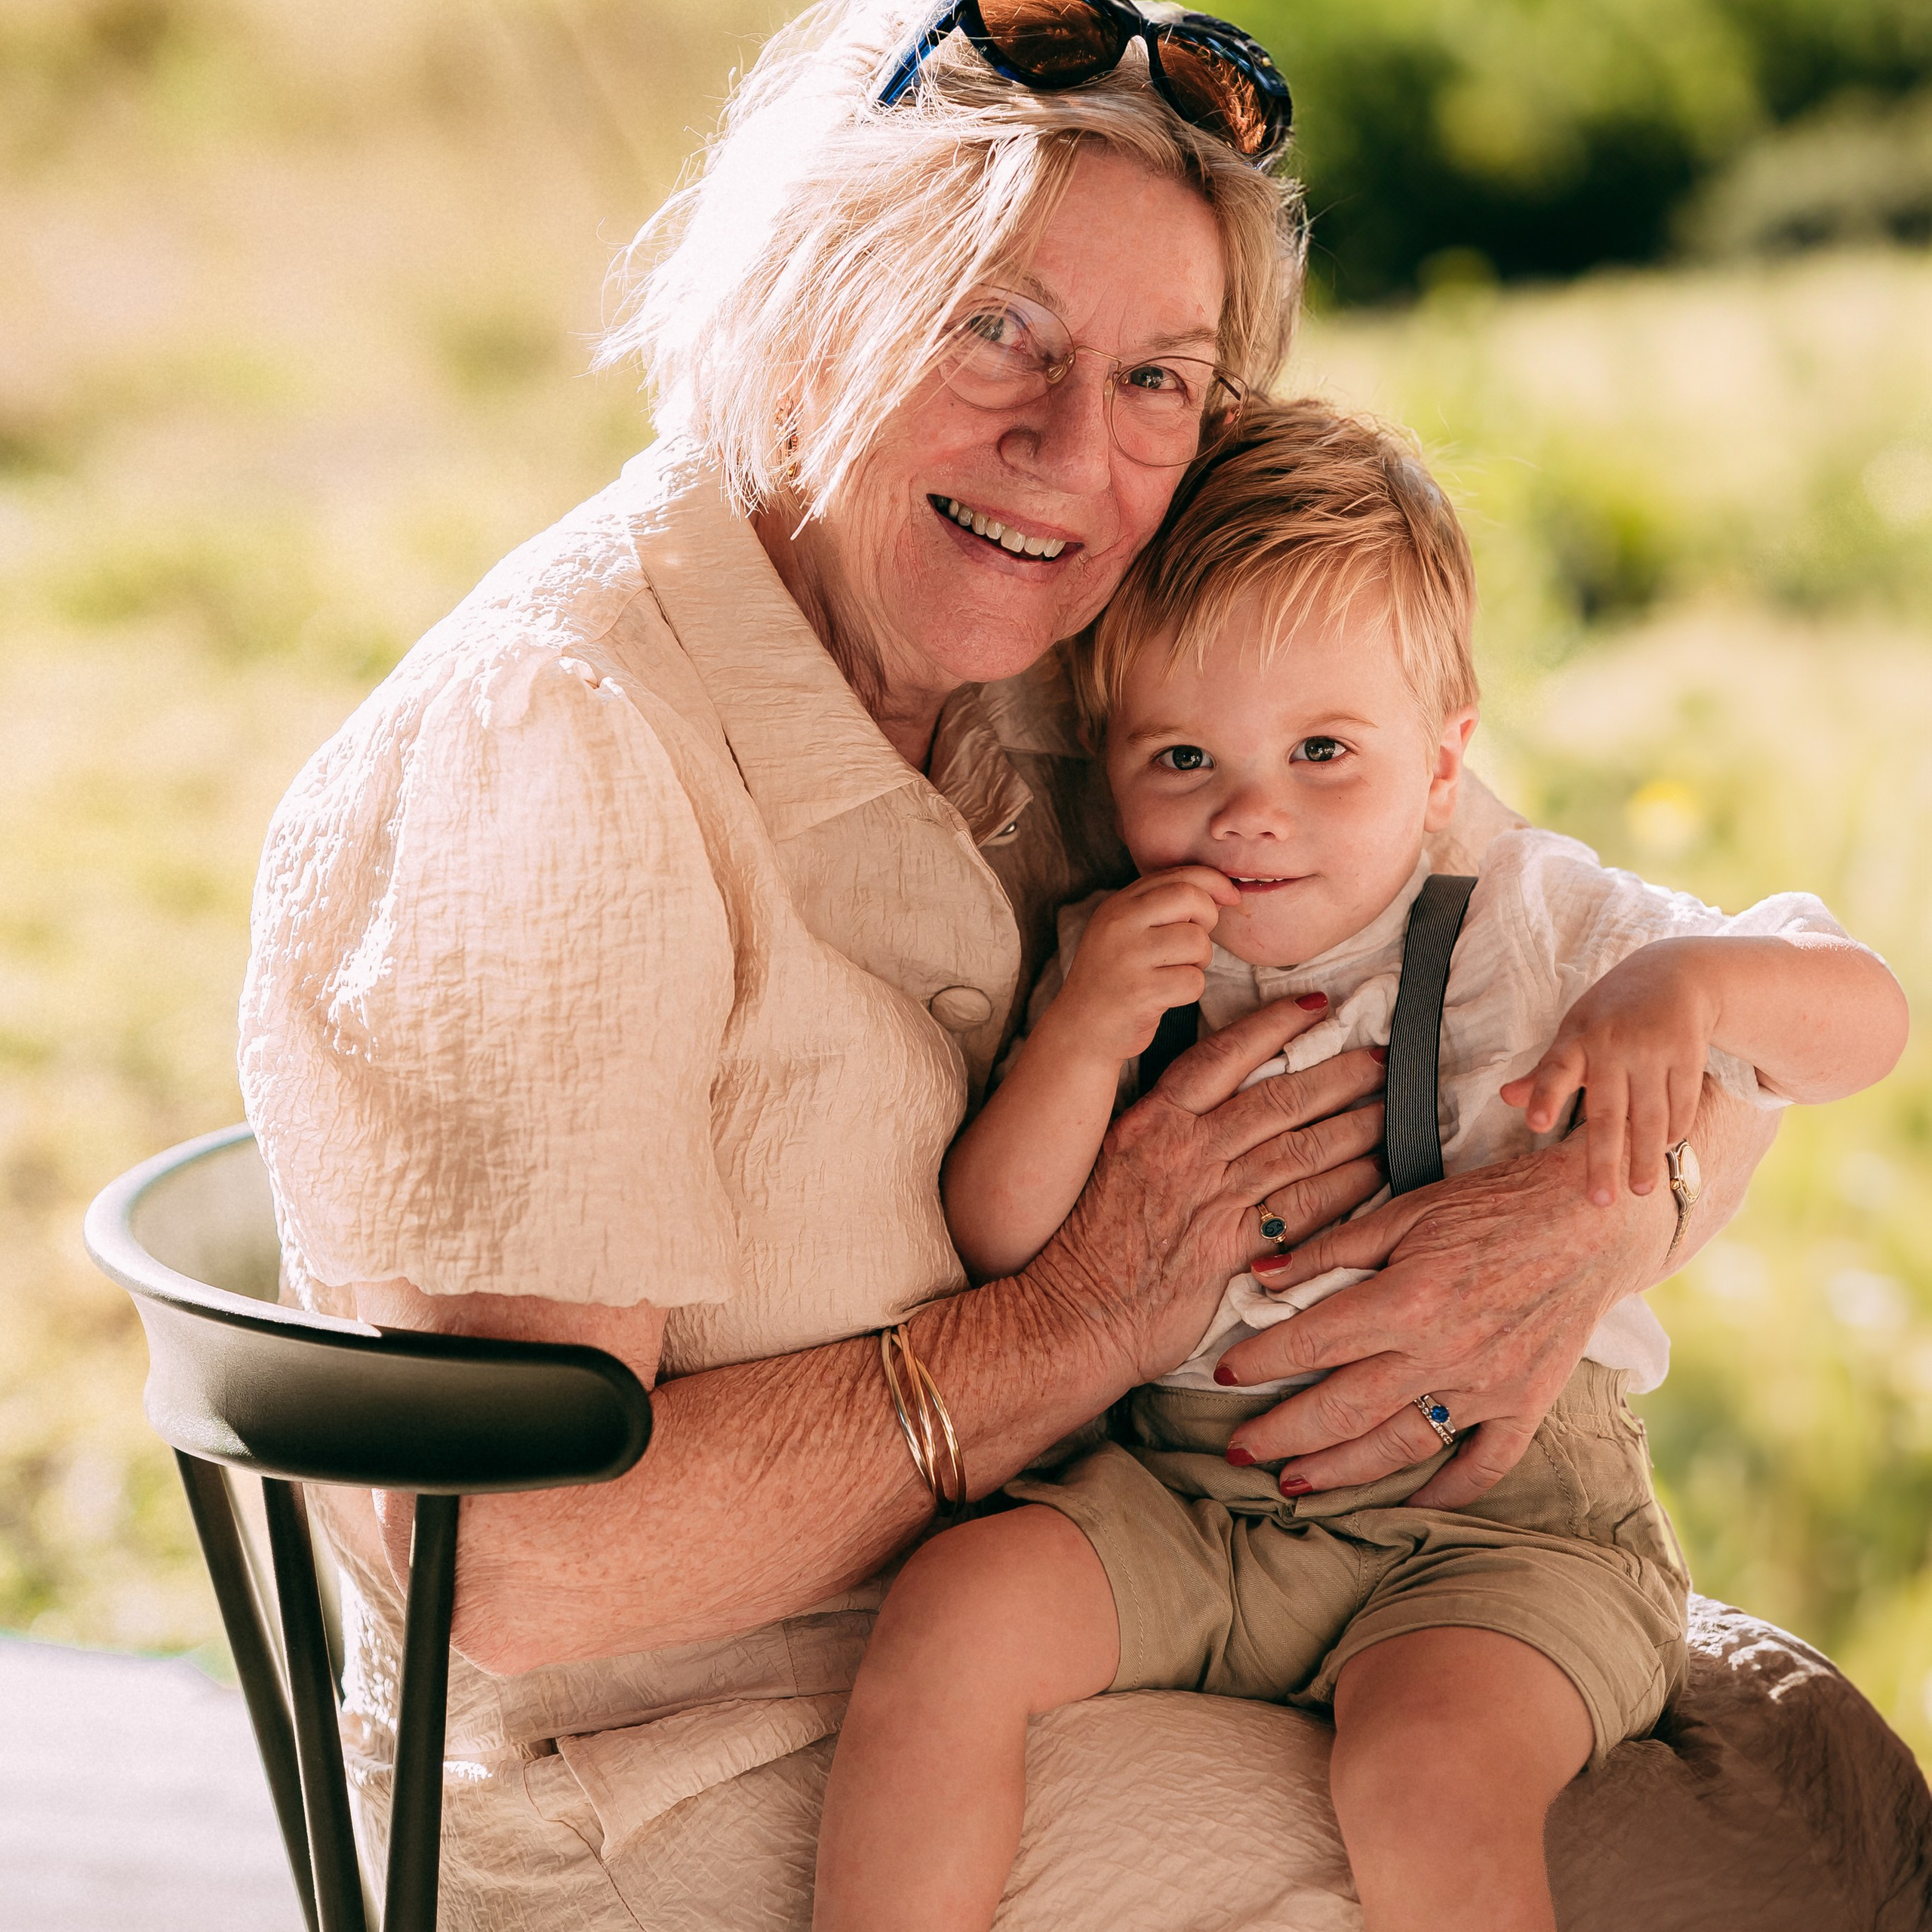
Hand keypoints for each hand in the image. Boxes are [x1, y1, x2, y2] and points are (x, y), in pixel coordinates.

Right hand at [1025, 994, 1388, 1385]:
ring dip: (1355, 1125)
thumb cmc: (1087, 1242)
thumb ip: (1164, 1132)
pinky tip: (1374, 1174)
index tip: (1314, 1007)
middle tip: (1382, 1059)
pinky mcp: (1231, 1248)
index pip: (1222, 1057)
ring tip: (1393, 1110)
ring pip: (1299, 1147)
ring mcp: (1210, 1198)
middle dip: (1337, 1073)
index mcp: (1152, 1122)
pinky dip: (1345, 1187)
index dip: (1273, 1027)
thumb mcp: (1117, 1163)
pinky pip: (1302, 1208)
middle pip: (1278, 1098)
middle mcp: (1185, 1151)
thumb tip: (1211, 1108)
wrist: (1071, 1314)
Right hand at [1041, 867, 1237, 1067]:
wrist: (1080, 1028)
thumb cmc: (1115, 979)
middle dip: (1209, 918)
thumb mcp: (1125, 932)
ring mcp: (1128, 957)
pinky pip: (1193, 980)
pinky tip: (1167, 995)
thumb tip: (1221, 891)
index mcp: (1118, 905)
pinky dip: (1189, 990)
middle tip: (1196, 942)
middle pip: (1190, 898)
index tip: (1230, 897)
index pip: (1177, 875)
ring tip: (1176, 972)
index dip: (1213, 882)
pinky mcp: (1140, 991)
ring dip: (1199, 961)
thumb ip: (1161, 907)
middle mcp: (1119, 924)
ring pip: (1197, 941)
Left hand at [1214, 1130, 1673, 1507]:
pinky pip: (1483, 1465)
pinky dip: (1446, 1492)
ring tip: (1294, 1483)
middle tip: (1236, 1452)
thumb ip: (1332, 1246)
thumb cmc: (1493, 1203)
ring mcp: (1487, 1386)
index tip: (1222, 1374)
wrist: (1593, 1219)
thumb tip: (1261, 1273)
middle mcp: (1443, 1351)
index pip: (1312, 1340)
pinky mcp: (1526, 1404)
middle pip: (1343, 1409)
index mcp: (1408, 1298)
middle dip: (1281, 1436)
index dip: (1260, 1360)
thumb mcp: (1407, 1210)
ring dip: (1340, 1472)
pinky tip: (1408, 1502)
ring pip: (1400, 1447)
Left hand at [1500, 939, 1715, 1204]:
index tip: (1535, 1126)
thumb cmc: (1610, 1013)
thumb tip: (1506, 1099)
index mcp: (1577, 1039)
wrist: (1673, 974)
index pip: (1555, 1070)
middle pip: (1608, 1112)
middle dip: (1604, 1159)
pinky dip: (1673, 1130)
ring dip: (1646, 1156)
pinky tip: (1666, 1149)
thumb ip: (1544, 1071)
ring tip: (1640, 1190)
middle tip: (1599, 1200)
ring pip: (1649, 1116)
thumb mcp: (1573, 1032)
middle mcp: (1614, 1046)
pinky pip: (1680, 1104)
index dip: (1544, 1096)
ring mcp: (1654, 1051)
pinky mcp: (1688, 1055)